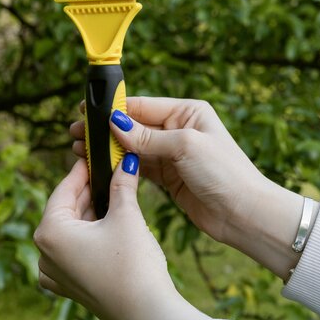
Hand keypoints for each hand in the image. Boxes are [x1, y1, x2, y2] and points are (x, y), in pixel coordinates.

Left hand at [34, 156, 205, 319]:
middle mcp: (44, 254)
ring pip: (71, 231)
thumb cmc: (133, 265)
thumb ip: (122, 184)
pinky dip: (90, 237)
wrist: (147, 316)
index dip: (83, 169)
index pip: (64, 189)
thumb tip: (127, 160)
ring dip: (92, 213)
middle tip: (111, 170)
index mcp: (49, 232)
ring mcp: (55, 274)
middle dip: (90, 191)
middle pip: (66, 210)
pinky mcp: (70, 287)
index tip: (96, 154)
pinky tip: (109, 227)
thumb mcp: (126, 216)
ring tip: (115, 194)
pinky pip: (74, 252)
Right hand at [70, 98, 308, 278]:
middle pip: (134, 126)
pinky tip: (99, 166)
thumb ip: (148, 137)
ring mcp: (173, 154)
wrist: (244, 213)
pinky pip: (139, 167)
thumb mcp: (185, 147)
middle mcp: (179, 130)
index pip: (143, 106)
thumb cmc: (224, 173)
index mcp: (188, 112)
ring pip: (133, 148)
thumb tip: (115, 122)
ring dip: (108, 150)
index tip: (85, 111)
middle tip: (75, 134)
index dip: (113, 109)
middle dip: (105, 130)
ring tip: (80, 150)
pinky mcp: (169, 177)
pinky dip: (120, 167)